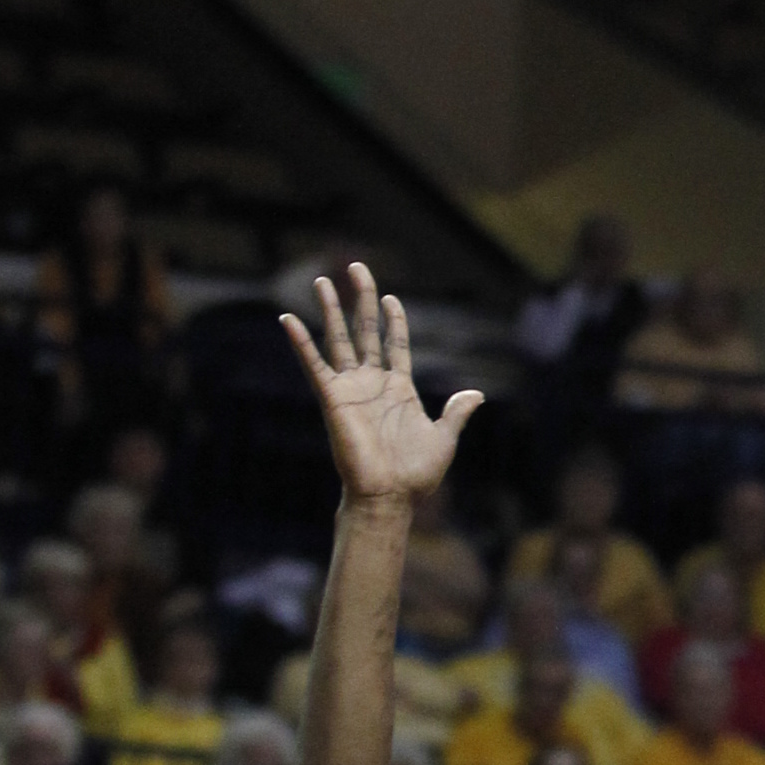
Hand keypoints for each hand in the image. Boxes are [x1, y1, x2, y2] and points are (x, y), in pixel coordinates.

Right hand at [279, 265, 481, 504]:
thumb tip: (477, 394)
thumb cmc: (416, 473)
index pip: (395, 344)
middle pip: (366, 331)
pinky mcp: (333, 398)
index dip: (394, 320)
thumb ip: (457, 413)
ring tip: (322, 280)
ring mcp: (352, 388)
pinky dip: (300, 342)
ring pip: (339, 339)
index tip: (392, 297)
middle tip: (357, 268)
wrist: (391, 495)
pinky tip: (287, 318)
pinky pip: (314, 365)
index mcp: (399, 389)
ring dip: (330, 310)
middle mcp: (373, 383)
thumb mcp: (444, 438)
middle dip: (362, 299)